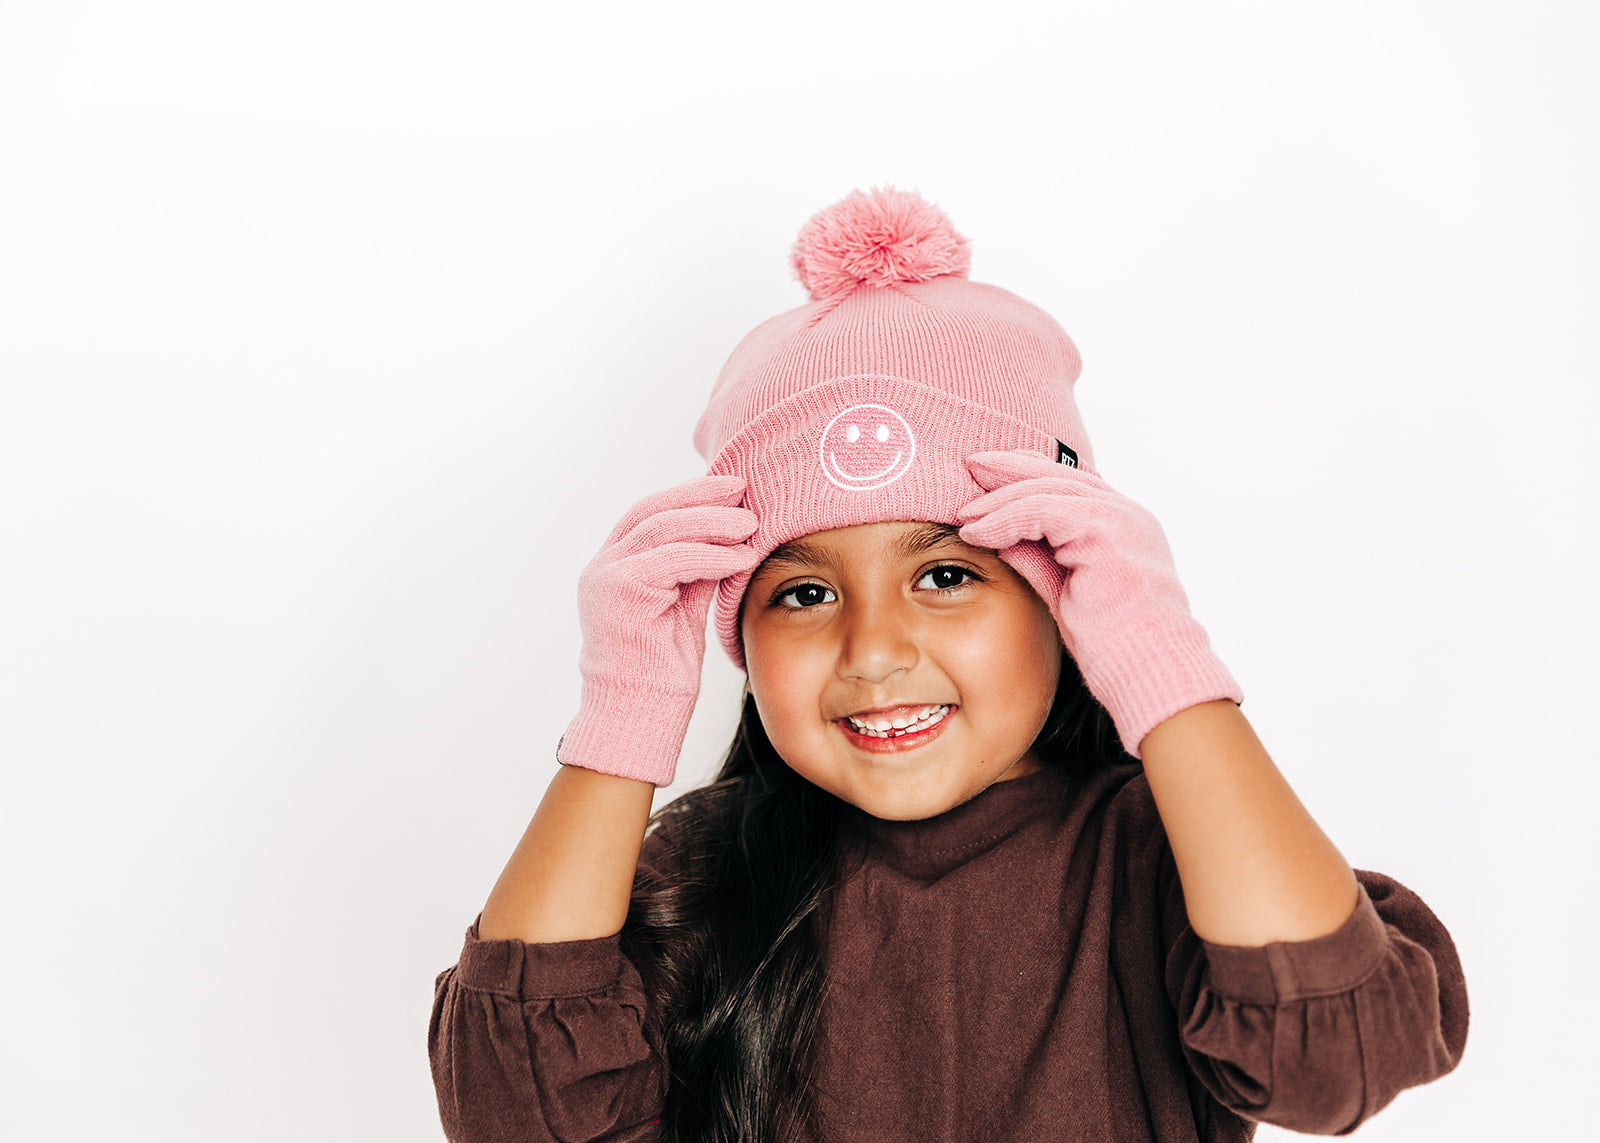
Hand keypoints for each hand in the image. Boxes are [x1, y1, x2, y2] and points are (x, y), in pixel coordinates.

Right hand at [558, 475, 760, 785]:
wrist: (639, 715)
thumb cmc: (662, 672)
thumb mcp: (683, 607)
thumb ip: (696, 570)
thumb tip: (729, 536)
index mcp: (613, 566)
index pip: (651, 514)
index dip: (691, 495)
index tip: (731, 488)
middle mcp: (603, 566)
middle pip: (655, 511)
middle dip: (703, 496)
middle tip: (743, 488)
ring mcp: (606, 577)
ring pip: (664, 529)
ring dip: (713, 522)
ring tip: (751, 522)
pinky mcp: (620, 592)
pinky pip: (673, 559)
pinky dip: (711, 555)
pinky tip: (741, 555)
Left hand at [956, 451, 1240, 757]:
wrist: (1150, 673)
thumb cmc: (1115, 647)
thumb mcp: (1065, 594)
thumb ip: (1039, 560)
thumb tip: (1002, 539)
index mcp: (1123, 525)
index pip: (1070, 483)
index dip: (1026, 473)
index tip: (986, 476)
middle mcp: (1126, 514)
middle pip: (1058, 474)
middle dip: (1008, 469)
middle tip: (969, 466)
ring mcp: (1120, 518)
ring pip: (1046, 489)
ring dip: (998, 501)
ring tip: (963, 515)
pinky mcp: (1105, 532)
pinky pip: (1042, 510)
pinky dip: (1004, 519)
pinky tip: (977, 532)